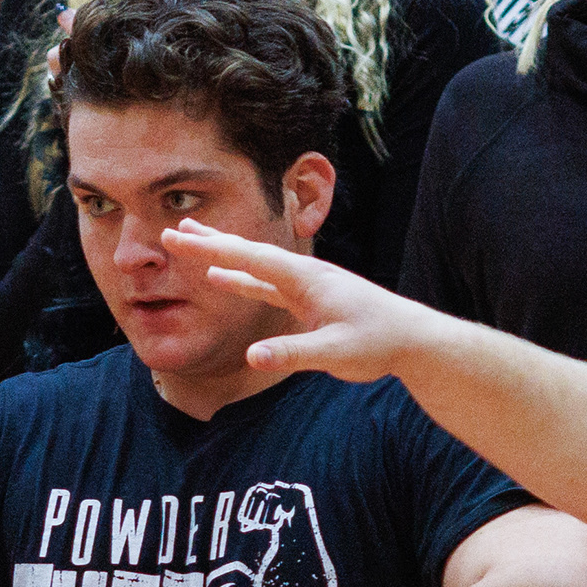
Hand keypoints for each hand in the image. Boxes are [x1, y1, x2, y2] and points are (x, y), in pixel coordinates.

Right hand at [161, 223, 414, 383]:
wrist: (413, 340)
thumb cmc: (378, 344)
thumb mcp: (335, 354)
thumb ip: (293, 354)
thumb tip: (250, 358)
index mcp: (305, 279)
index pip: (249, 259)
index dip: (211, 249)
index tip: (176, 237)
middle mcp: (303, 275)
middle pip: (248, 253)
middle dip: (210, 242)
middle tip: (172, 229)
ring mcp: (306, 286)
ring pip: (254, 266)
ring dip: (222, 255)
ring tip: (192, 241)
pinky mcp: (310, 300)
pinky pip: (266, 286)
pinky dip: (241, 279)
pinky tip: (222, 279)